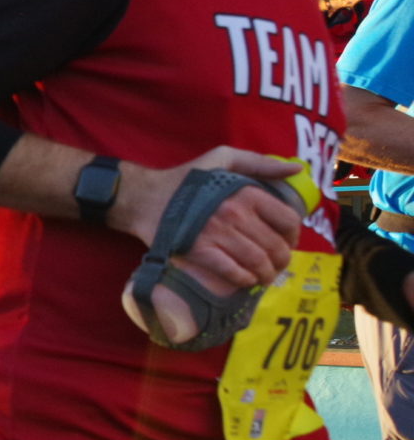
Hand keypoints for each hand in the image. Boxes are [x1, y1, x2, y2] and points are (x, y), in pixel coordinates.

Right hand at [111, 148, 301, 296]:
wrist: (143, 198)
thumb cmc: (185, 179)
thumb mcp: (222, 159)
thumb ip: (260, 163)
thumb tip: (297, 170)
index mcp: (246, 192)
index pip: (287, 220)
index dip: (293, 235)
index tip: (288, 242)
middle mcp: (234, 213)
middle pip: (275, 246)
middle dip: (282, 260)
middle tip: (279, 265)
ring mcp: (216, 234)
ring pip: (257, 262)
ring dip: (266, 274)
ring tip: (265, 276)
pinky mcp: (198, 251)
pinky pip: (231, 271)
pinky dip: (244, 279)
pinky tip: (246, 280)